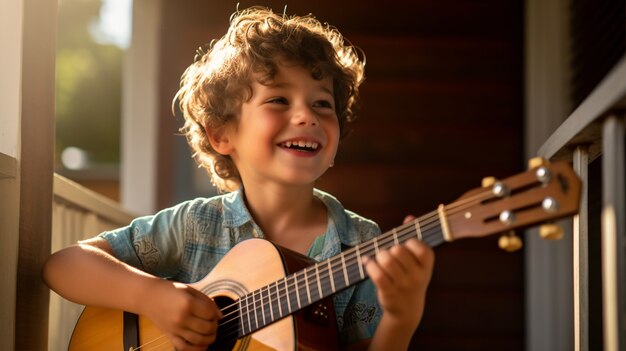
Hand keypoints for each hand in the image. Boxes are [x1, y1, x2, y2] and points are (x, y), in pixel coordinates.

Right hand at [140, 280, 222, 350]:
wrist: (148, 296)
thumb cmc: (170, 290)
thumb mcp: (190, 290)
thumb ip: (207, 302)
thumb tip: (220, 316)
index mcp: (188, 303)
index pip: (210, 313)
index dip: (215, 312)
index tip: (213, 311)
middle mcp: (181, 318)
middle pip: (207, 327)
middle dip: (214, 326)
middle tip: (214, 322)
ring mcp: (175, 329)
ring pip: (199, 340)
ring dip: (210, 339)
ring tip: (211, 334)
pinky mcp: (170, 335)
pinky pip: (184, 348)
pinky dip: (196, 350)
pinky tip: (203, 346)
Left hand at [364, 215, 434, 329]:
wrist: (407, 309)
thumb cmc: (411, 278)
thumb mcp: (418, 262)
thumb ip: (414, 237)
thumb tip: (410, 217)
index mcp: (427, 265)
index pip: (420, 246)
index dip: (409, 243)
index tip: (404, 247)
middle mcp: (418, 276)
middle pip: (398, 250)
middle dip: (389, 249)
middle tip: (387, 254)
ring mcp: (403, 285)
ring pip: (386, 260)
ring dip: (378, 256)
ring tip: (377, 259)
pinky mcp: (389, 292)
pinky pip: (376, 273)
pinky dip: (369, 265)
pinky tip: (367, 263)